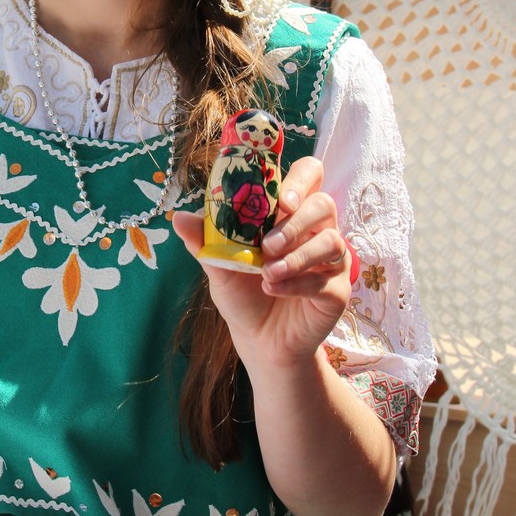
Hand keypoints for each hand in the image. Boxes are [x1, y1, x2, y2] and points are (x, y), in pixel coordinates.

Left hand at [172, 157, 349, 372]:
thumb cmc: (243, 292)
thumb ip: (205, 240)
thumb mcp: (218, 265)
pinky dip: (297, 283)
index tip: (281, 198)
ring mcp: (331, 260)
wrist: (258, 340)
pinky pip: (326, 280)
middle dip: (295, 221)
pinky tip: (274, 289)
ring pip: (330, 241)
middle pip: (322, 204)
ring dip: (296, 256)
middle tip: (268, 244)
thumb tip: (178, 217)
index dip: (300, 179)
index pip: (309, 175)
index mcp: (290, 213)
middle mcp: (316, 230)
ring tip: (267, 273)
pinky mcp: (337, 291)